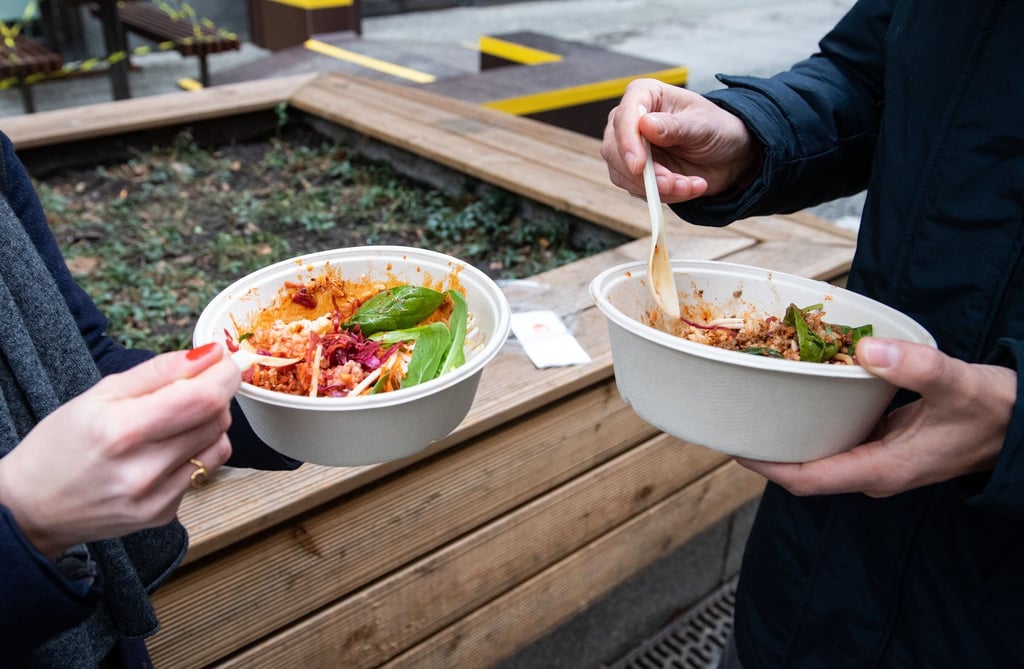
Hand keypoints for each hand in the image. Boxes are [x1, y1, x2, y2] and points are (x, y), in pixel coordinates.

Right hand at [0, 343, 238, 557]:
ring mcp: (155, 498)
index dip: (225, 374)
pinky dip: (195, 453)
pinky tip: (164, 453)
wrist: (32, 507)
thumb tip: (211, 353)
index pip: (203, 398)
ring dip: (209, 425)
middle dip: (215, 395)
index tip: (225, 360)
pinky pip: (203, 472)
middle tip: (193, 387)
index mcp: (122, 431)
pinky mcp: (163, 515)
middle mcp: (142, 470)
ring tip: (174, 422)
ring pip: (218, 445)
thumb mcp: (100, 394)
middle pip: (217, 420)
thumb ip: (160, 371)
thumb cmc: (61, 443)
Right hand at [600, 78, 762, 202]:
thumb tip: (645, 125)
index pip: (624, 116)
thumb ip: (674, 126)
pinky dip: (664, 195)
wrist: (727, 156)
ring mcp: (629, 148)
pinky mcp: (634, 173)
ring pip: (623, 175)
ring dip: (658, 188)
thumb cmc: (716, 129)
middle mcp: (630, 121)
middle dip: (644, 174)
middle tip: (673, 184)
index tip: (639, 166)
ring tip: (690, 185)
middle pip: (614, 150)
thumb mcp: (702, 124)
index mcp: (645, 95)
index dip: (628, 142)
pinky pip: (637, 190)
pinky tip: (688, 187)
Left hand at [736, 337, 1016, 497]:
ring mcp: (877, 459)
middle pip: (803, 469)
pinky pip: (838, 437)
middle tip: (733, 418)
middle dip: (766, 450)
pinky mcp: (885, 444)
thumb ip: (915, 368)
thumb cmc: (995, 411)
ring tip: (754, 404)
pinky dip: (814, 419)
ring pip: (819, 453)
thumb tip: (865, 350)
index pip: (807, 479)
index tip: (733, 447)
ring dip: (788, 434)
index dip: (766, 467)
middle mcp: (871, 470)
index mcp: (880, 469)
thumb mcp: (958, 385)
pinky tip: (801, 392)